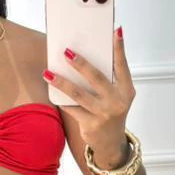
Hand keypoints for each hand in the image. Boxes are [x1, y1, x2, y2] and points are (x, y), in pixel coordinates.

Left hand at [44, 27, 135, 166]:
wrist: (111, 143)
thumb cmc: (111, 111)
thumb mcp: (116, 94)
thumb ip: (108, 78)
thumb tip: (87, 54)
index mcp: (126, 90)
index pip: (123, 65)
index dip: (120, 49)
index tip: (115, 32)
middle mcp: (117, 101)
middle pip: (97, 78)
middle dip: (81, 64)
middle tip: (66, 52)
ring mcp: (104, 114)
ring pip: (79, 95)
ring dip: (62, 82)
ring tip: (48, 73)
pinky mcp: (90, 125)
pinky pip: (72, 108)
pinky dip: (61, 100)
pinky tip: (51, 91)